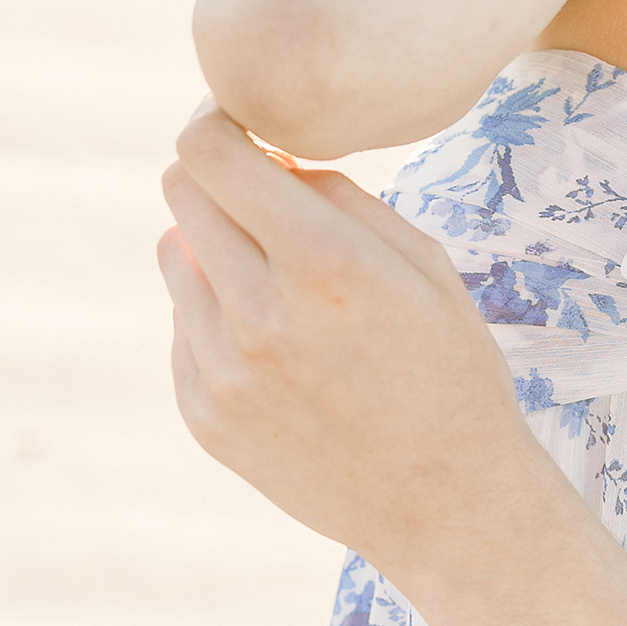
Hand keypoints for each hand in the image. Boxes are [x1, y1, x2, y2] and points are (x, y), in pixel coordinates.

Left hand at [158, 101, 552, 586]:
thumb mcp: (425, 263)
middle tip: (268, 202)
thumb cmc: (451, 366)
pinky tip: (282, 350)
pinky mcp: (202, 416)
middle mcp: (260, 314)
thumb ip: (339, 196)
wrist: (447, 501)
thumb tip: (267, 156)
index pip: (211, 153)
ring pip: (175, 256)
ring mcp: (223, 372)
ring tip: (283, 284)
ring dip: (217, 248)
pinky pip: (183, 327)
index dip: (218, 123)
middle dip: (223, 182)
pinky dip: (218, 317)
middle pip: (182, 193)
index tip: (243, 129)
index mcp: (326, 262)